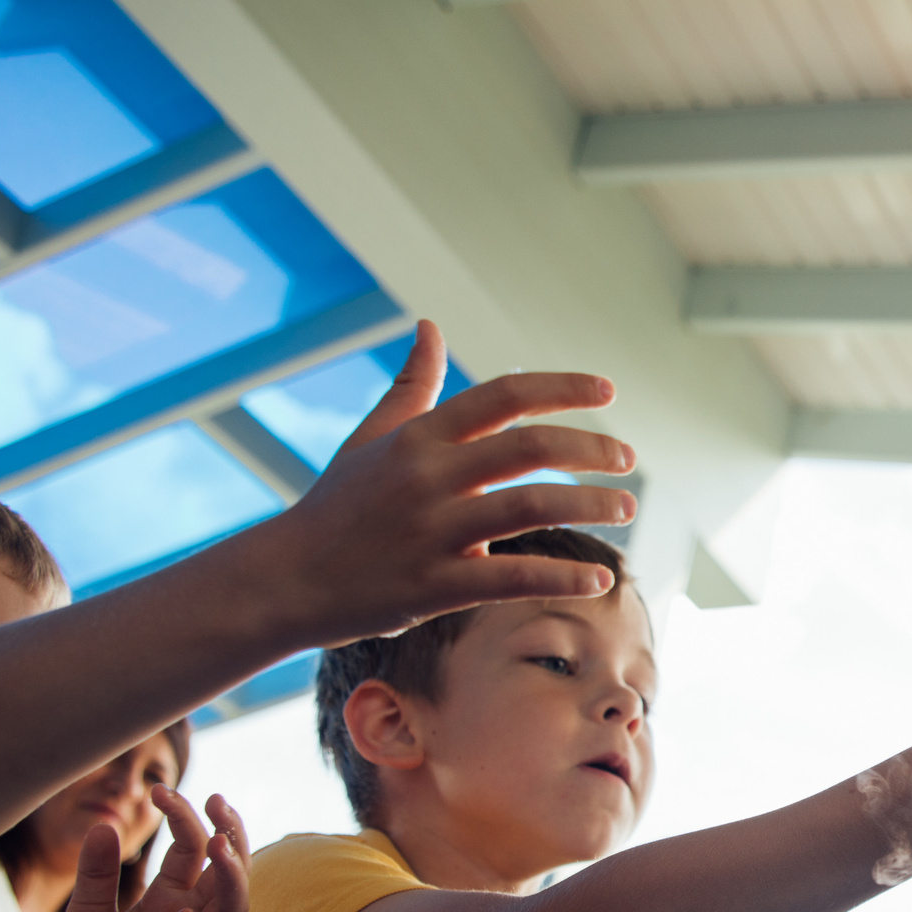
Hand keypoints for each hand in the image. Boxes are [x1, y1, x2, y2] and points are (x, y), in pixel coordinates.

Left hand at [52, 788, 250, 911]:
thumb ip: (94, 876)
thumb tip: (102, 822)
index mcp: (168, 903)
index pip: (192, 850)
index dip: (184, 817)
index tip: (160, 790)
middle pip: (228, 872)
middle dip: (231, 834)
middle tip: (216, 800)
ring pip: (232, 911)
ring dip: (231, 877)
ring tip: (217, 843)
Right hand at [257, 320, 640, 645]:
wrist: (284, 579)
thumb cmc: (335, 506)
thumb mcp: (370, 437)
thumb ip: (412, 385)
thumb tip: (430, 325)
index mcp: (420, 436)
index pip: (504, 395)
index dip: (561, 388)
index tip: (607, 390)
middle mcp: (429, 476)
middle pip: (530, 446)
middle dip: (591, 448)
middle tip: (627, 459)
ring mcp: (432, 531)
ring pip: (532, 506)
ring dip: (591, 504)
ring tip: (626, 506)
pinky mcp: (435, 586)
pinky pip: (513, 577)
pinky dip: (563, 577)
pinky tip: (600, 577)